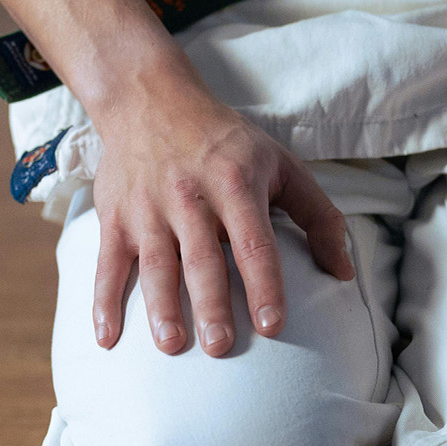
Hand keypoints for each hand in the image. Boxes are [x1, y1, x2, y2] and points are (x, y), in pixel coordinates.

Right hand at [90, 76, 353, 357]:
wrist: (149, 99)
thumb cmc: (225, 141)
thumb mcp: (281, 164)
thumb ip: (319, 216)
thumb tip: (343, 272)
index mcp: (236, 184)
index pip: (254, 241)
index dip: (264, 284)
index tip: (272, 324)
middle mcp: (190, 197)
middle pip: (202, 258)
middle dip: (211, 304)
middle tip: (220, 346)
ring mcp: (148, 209)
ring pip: (155, 265)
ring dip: (161, 307)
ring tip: (171, 344)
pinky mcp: (116, 218)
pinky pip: (107, 264)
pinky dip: (103, 302)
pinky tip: (107, 338)